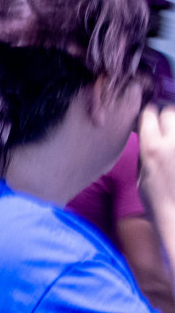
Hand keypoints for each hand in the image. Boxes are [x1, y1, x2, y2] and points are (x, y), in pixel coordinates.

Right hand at [141, 106, 174, 226]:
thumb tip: (147, 133)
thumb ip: (146, 150)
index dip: (147, 117)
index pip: (149, 114)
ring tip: (172, 143)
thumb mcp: (141, 174)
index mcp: (152, 148)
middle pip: (171, 112)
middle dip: (165, 118)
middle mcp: (173, 141)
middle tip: (163, 130)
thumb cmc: (156, 200)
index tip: (147, 122)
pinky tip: (174, 155)